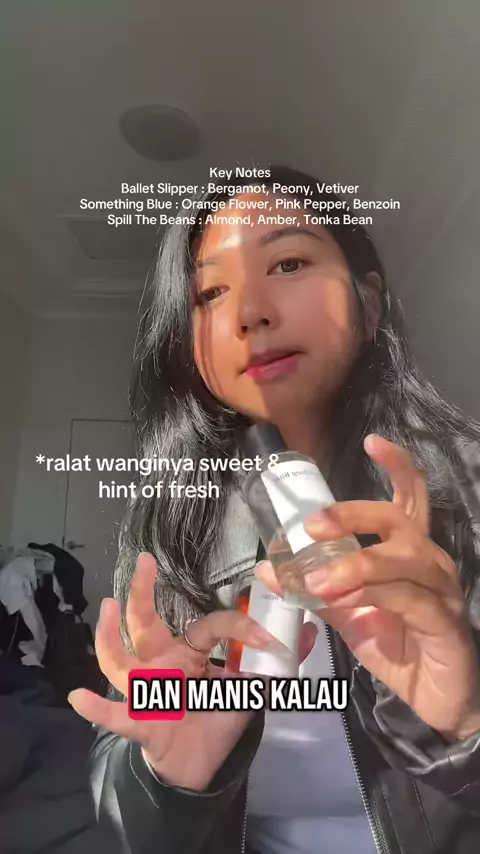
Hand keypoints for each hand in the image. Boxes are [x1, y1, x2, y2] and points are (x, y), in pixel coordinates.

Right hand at [68, 553, 315, 791]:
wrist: (197, 765)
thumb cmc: (216, 717)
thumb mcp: (249, 689)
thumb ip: (275, 663)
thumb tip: (310, 629)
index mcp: (191, 651)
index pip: (211, 625)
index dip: (242, 627)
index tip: (274, 639)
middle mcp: (163, 662)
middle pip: (147, 623)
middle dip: (142, 592)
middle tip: (143, 562)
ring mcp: (146, 689)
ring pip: (121, 659)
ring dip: (110, 636)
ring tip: (106, 609)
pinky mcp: (139, 721)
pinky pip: (115, 715)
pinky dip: (96, 707)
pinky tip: (79, 696)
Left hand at [258, 435, 479, 740]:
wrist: (430, 700)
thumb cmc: (393, 646)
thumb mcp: (345, 612)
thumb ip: (312, 588)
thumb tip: (267, 567)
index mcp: (407, 552)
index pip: (408, 498)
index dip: (397, 467)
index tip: (372, 440)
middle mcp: (429, 561)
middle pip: (398, 519)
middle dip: (354, 515)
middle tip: (313, 526)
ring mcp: (442, 589)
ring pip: (403, 557)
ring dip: (355, 564)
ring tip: (317, 579)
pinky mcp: (445, 621)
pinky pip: (409, 597)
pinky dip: (373, 594)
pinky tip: (347, 600)